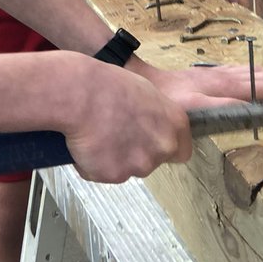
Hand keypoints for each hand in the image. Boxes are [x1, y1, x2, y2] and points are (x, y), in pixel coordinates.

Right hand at [62, 58, 191, 183]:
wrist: (80, 96)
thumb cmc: (108, 86)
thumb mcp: (144, 91)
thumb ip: (156, 115)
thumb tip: (150, 123)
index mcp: (175, 124)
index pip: (182, 151)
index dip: (164, 148)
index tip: (151, 142)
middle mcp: (162, 147)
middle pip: (153, 161)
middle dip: (137, 153)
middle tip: (116, 134)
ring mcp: (140, 164)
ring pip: (128, 169)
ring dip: (115, 159)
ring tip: (98, 134)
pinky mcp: (115, 175)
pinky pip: (104, 174)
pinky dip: (94, 164)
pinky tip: (87, 143)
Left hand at [133, 60, 262, 112]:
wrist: (147, 83)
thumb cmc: (167, 100)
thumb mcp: (191, 108)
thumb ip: (219, 108)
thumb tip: (247, 108)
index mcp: (228, 86)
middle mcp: (229, 77)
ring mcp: (223, 74)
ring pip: (261, 73)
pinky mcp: (215, 75)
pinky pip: (249, 73)